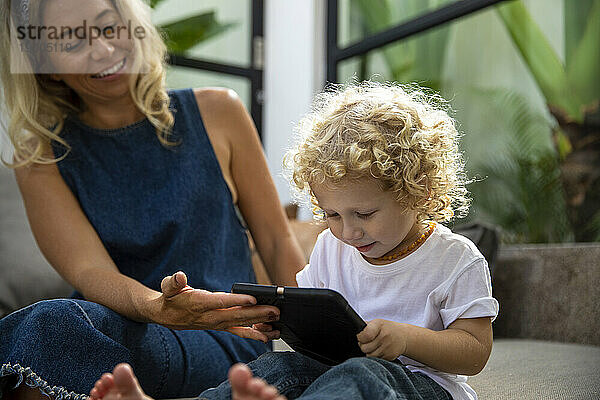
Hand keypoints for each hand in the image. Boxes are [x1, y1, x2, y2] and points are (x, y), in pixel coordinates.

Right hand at [152, 271, 279, 341]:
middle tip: (275, 311)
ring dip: (260, 324)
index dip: (236, 300)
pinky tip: (269, 336)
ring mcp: (217, 323)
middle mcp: (210, 317)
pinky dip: (254, 334)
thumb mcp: (168, 286)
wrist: (166, 315)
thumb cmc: (170, 297)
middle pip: (236, 316)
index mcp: (199, 304)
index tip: (252, 298)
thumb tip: (179, 277)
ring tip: (277, 324)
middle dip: (257, 314)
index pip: (220, 302)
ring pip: (241, 324)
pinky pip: (239, 331)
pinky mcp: (221, 325)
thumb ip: (174, 282)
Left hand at [356, 319, 407, 360]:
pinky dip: (376, 356)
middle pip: (365, 348)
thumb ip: (366, 326)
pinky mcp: (390, 356)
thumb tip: (355, 330)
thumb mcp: (377, 322)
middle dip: (363, 346)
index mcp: (379, 326)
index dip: (360, 338)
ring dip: (369, 352)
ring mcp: (388, 348)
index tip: (361, 337)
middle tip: (367, 342)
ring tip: (373, 346)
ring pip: (369, 355)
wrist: (404, 336)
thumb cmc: (387, 328)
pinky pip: (377, 359)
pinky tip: (379, 350)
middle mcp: (384, 337)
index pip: (365, 336)